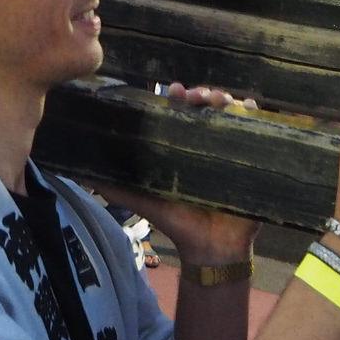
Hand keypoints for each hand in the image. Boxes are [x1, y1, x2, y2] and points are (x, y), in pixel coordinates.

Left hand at [94, 84, 261, 264]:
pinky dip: (253, 113)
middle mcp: (205, 140)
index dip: (176, 96)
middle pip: (205, 105)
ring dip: (225, 99)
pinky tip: (250, 106)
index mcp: (181, 144)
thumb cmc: (178, 220)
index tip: (174, 90)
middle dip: (202, 93)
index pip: (178, 110)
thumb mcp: (145, 200)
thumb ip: (117, 188)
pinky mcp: (251, 157)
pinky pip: (256, 130)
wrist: (210, 248)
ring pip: (229, 112)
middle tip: (197, 95)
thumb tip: (83, 175)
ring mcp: (229, 146)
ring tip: (220, 99)